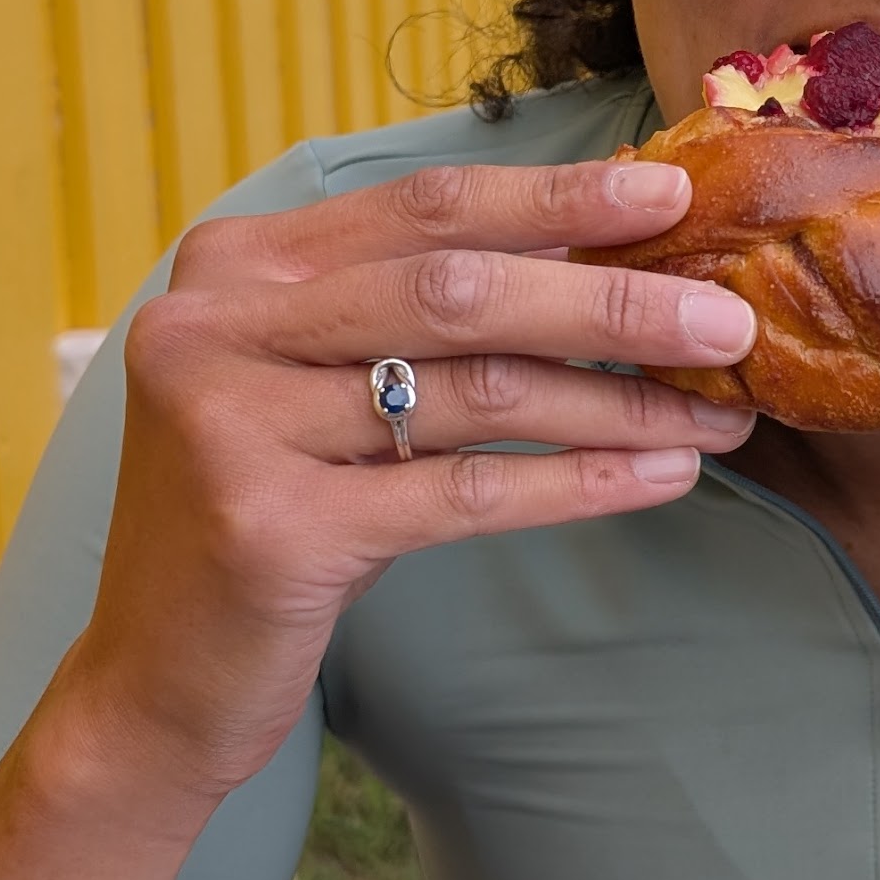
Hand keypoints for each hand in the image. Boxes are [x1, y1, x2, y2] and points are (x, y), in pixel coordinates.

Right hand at [62, 161, 753, 804]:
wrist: (152, 684)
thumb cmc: (268, 515)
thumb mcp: (312, 386)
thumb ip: (409, 311)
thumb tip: (599, 255)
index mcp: (235, 266)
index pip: (423, 208)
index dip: (554, 198)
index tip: (670, 195)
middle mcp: (218, 327)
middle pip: (460, 289)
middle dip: (611, 299)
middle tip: (727, 318)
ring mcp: (235, 426)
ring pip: (477, 393)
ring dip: (617, 400)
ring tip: (717, 413)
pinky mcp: (273, 529)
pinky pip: (466, 492)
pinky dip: (578, 482)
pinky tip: (658, 476)